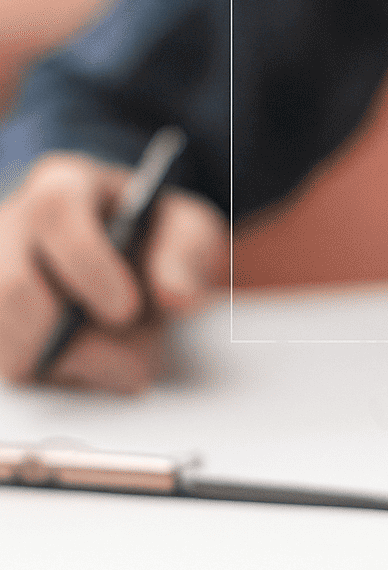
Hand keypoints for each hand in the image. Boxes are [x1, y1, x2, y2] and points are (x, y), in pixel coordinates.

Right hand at [0, 152, 226, 392]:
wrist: (135, 263)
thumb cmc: (154, 238)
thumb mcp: (187, 231)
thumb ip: (186, 256)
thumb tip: (176, 297)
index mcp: (63, 188)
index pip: (54, 214)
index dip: (89, 266)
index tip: (127, 309)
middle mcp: (11, 230)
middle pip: (12, 290)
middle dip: (71, 336)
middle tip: (130, 356)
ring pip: (5, 344)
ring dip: (67, 367)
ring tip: (121, 362)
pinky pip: (10, 368)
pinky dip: (57, 382)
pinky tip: (94, 370)